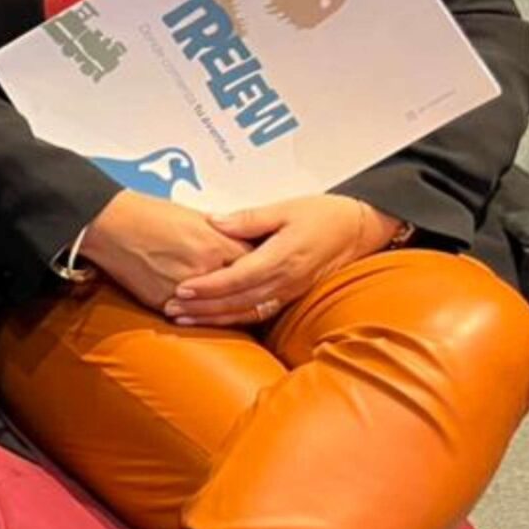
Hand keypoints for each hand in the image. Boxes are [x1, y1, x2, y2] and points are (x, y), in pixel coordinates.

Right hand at [75, 190, 250, 312]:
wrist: (109, 225)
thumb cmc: (147, 215)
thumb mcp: (193, 216)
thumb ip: (222, 232)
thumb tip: (242, 241)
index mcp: (215, 243)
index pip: (253, 261)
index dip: (260, 265)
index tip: (264, 267)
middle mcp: (204, 269)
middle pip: (238, 288)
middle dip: (245, 289)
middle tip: (252, 289)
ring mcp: (185, 290)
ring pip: (214, 307)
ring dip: (221, 306)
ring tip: (226, 303)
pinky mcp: (164, 303)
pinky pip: (188, 313)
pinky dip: (194, 311)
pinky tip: (198, 309)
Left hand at [166, 195, 402, 326]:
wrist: (359, 230)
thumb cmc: (323, 214)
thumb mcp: (285, 208)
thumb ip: (248, 218)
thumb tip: (214, 222)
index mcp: (281, 257)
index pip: (237, 277)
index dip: (209, 286)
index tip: (182, 288)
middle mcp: (285, 281)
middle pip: (236, 301)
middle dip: (202, 307)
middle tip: (170, 309)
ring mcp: (288, 292)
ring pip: (245, 312)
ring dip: (213, 318)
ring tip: (182, 319)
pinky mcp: (290, 297)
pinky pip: (258, 314)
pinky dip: (233, 320)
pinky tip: (212, 320)